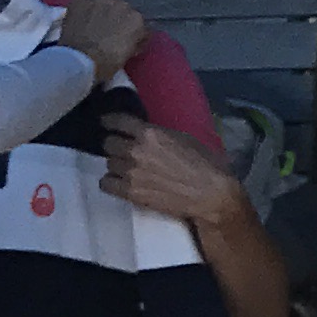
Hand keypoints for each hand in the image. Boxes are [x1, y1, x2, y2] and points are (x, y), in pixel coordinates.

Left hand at [57, 0, 145, 79]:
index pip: (139, 24)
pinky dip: (83, 9)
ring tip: (92, 24)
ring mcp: (99, 0)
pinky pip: (83, 2)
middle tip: (108, 33)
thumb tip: (131, 40)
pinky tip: (79, 19)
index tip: (127, 42)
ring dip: (100, 11)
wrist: (77, 60)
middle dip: (117, 19)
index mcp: (136, 20)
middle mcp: (121, 5)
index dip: (133, 34)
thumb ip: (132, 42)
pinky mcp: (79, 0)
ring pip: (103, 4)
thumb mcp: (127, 56)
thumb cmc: (105, 63)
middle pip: (121, 10)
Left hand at [101, 119, 246, 232]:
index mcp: (150, 133)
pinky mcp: (130, 192)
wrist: (211, 195)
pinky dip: (112, 181)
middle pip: (108, 144)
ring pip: (108, 163)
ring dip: (117, 165)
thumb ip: (158, 135)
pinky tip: (121, 182)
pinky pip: (106, 183)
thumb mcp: (183, 139)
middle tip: (124, 151)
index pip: (117, 121)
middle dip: (116, 146)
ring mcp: (131, 172)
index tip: (106, 122)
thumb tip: (143, 134)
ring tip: (129, 170)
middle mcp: (135, 150)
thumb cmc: (205, 164)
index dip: (109, 121)